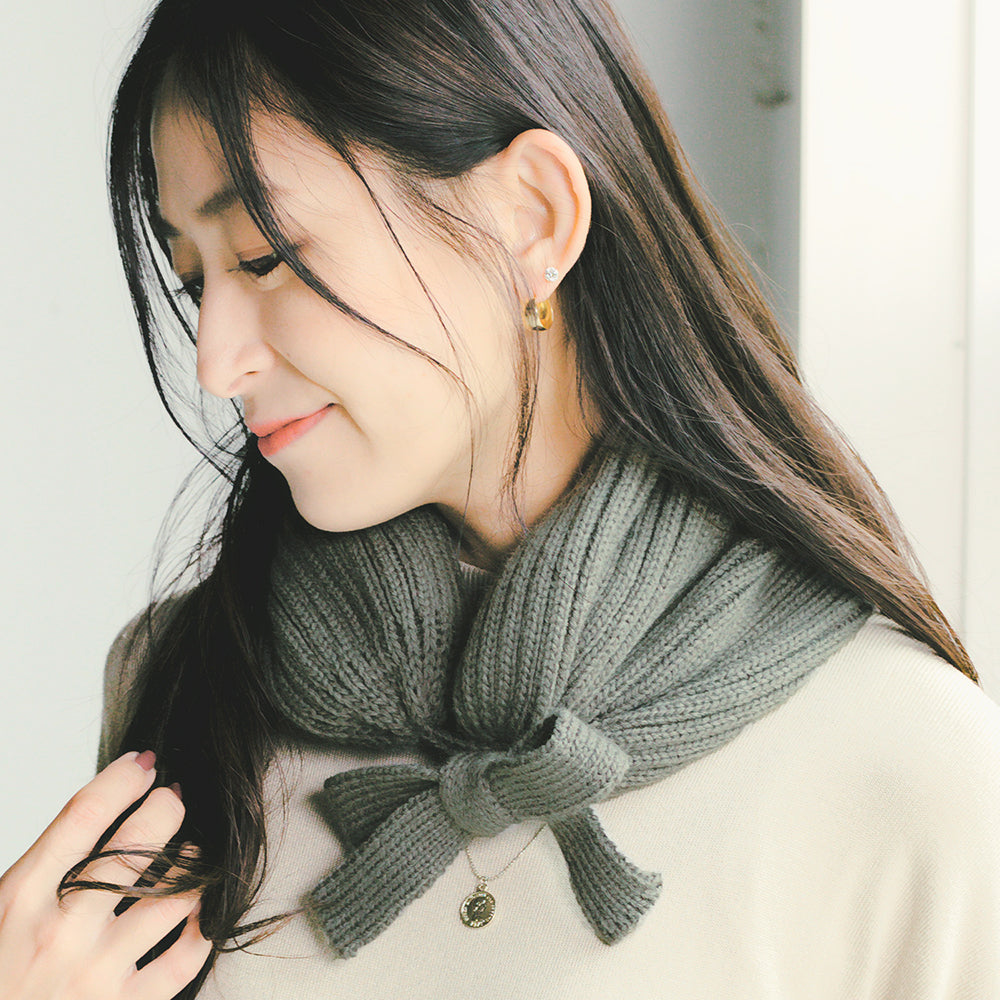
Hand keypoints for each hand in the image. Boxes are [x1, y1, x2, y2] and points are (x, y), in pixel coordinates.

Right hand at [0, 751, 211, 998]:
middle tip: (174, 798)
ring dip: (192, 862)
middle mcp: (61, 932)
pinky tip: (200, 907)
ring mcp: (96, 972)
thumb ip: (48, 865)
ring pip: (173, 894)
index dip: (123, 779)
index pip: (84, 814)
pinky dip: (204, 925)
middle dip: (167, 807)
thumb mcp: (0, 911)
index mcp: (21, 898)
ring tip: (191, 849)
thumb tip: (106, 808)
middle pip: (137, 845)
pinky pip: (186, 957)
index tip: (143, 765)